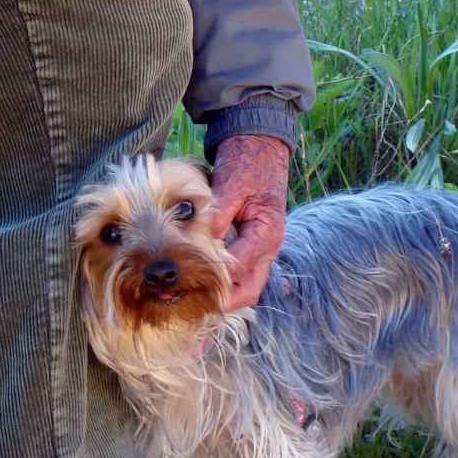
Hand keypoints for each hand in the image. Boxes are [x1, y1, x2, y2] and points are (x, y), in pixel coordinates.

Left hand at [208, 134, 289, 310]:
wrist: (259, 147)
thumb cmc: (247, 163)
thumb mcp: (231, 184)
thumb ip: (219, 213)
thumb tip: (204, 238)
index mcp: (267, 233)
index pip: (240, 268)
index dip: (216, 281)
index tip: (190, 289)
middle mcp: (267, 246)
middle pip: (249, 289)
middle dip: (223, 303)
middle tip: (195, 310)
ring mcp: (260, 248)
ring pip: (245, 285)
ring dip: (222, 296)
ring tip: (193, 304)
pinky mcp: (250, 245)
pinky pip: (238, 273)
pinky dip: (222, 282)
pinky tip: (199, 285)